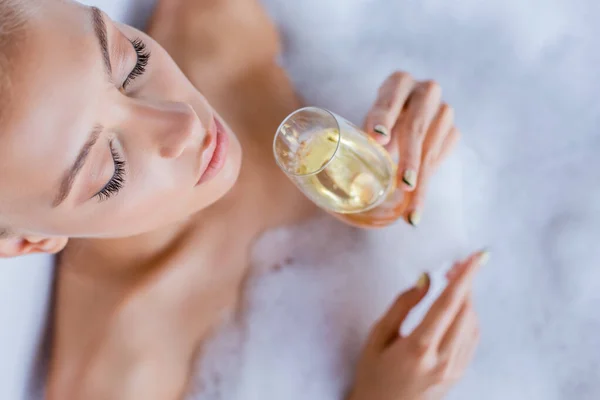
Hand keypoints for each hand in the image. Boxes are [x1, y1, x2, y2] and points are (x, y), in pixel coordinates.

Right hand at [348, 251, 487, 399]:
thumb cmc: (373, 374)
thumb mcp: (378, 336)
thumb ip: (402, 305)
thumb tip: (426, 280)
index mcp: (419, 348)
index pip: (449, 304)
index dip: (464, 278)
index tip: (475, 257)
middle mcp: (442, 360)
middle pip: (464, 312)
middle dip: (465, 283)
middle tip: (457, 264)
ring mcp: (454, 369)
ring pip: (471, 324)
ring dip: (466, 299)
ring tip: (455, 281)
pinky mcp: (458, 374)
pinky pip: (471, 338)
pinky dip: (468, 316)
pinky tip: (458, 307)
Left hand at [364, 72, 459, 225]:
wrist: (405, 120)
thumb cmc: (379, 123)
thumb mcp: (369, 126)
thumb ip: (365, 141)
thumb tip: (356, 179)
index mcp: (399, 82)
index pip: (390, 99)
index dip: (383, 118)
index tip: (378, 138)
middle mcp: (425, 91)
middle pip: (416, 126)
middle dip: (409, 159)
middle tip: (404, 185)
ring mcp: (443, 110)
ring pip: (432, 147)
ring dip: (421, 180)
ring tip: (411, 210)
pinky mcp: (453, 130)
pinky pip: (442, 157)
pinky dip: (429, 180)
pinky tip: (418, 202)